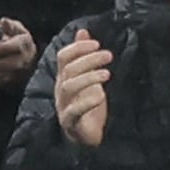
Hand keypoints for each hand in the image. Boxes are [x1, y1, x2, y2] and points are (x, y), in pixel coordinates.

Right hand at [53, 30, 111, 147]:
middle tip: (109, 56)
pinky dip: (87, 102)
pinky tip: (101, 96)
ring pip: (69, 87)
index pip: (64, 57)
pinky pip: (74, 111)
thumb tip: (83, 31)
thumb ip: (84, 56)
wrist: (86, 137)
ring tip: (107, 74)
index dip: (78, 47)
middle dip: (89, 60)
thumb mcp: (89, 77)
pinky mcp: (70, 123)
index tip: (97, 43)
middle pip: (69, 69)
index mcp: (64, 78)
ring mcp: (63, 106)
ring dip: (89, 77)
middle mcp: (61, 91)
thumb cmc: (88, 106)